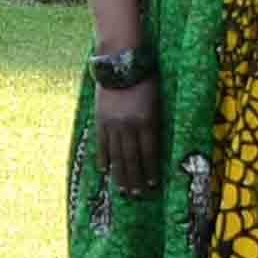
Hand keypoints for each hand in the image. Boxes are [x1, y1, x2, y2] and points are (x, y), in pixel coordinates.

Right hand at [95, 79, 162, 198]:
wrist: (120, 62)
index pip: (149, 153)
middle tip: (137, 195)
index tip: (152, 185)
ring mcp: (112, 124)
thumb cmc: (145, 78)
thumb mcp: (156, 101)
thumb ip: (154, 123)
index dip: (150, 171)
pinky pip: (102, 144)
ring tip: (122, 189)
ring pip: (116, 155)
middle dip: (135, 179)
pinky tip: (105, 170)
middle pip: (132, 159)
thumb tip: (153, 146)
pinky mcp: (100, 120)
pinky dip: (103, 158)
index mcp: (147, 121)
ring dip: (120, 174)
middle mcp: (129, 126)